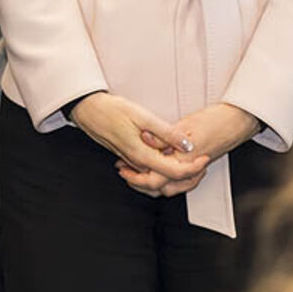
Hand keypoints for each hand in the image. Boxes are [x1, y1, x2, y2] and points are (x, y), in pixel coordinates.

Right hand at [72, 93, 207, 197]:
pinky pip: (149, 172)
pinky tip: (170, 156)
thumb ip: (166, 132)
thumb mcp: (142, 116)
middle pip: (167, 181)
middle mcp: (137, 163)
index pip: (173, 171)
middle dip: (188, 176)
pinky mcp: (129, 158)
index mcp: (142, 155)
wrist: (88, 110)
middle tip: (202, 162)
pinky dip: (164, 169)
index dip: (193, 167)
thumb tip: (187, 144)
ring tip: (191, 162)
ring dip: (177, 174)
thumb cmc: (111, 110)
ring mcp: (132, 162)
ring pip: (158, 178)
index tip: (204, 156)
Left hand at [118, 102, 260, 196]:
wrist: (237, 121)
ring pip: (170, 188)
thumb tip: (146, 139)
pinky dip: (166, 181)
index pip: (155, 178)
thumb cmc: (215, 120)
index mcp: (184, 159)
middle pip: (160, 188)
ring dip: (151, 183)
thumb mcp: (185, 124)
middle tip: (124, 172)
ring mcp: (194, 169)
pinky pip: (180, 182)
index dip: (136, 178)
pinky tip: (158, 171)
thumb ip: (165, 135)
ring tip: (135, 173)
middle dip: (140, 183)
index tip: (124, 170)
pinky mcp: (197, 166)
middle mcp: (189, 169)